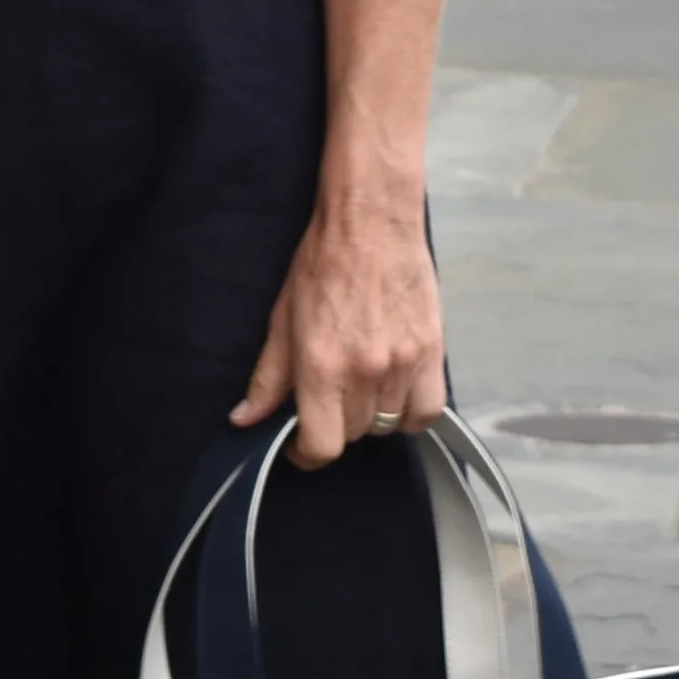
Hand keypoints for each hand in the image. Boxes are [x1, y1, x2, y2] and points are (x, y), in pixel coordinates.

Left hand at [235, 186, 445, 468]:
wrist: (372, 224)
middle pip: (353, 435)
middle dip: (335, 425)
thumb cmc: (324, 263)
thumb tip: (245, 418)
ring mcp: (403, 364)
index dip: (307, 454)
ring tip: (361, 389)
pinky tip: (395, 392)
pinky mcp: (433, 352)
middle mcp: (366, 371)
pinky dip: (412, 412)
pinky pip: (428, 410)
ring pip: (389, 425)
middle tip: (329, 398)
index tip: (301, 443)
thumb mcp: (282, 319)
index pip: (322, 446)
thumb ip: (268, 377)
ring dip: (371, 417)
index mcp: (323, 366)